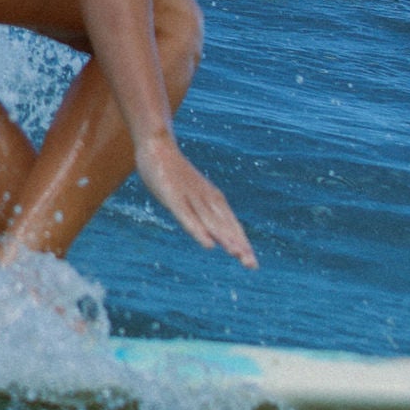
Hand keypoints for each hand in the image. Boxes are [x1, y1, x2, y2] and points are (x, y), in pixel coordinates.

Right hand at [134, 130, 256, 267]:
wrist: (157, 143)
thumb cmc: (173, 170)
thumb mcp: (190, 190)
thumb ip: (199, 208)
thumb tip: (209, 226)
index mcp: (212, 198)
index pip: (231, 224)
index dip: (241, 243)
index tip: (252, 264)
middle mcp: (206, 198)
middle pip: (225, 225)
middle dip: (239, 245)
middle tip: (252, 266)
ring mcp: (190, 197)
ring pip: (211, 222)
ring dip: (225, 239)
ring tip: (238, 256)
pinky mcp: (173, 197)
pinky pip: (187, 217)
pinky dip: (199, 231)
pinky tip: (208, 244)